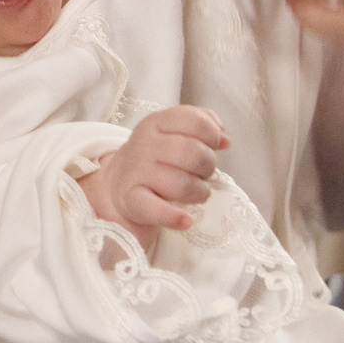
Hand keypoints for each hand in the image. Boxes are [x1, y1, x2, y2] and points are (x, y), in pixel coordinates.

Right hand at [81, 105, 228, 245]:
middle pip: (193, 152)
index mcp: (156, 122)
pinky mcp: (131, 199)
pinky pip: (156, 210)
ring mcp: (137, 172)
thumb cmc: (156, 156)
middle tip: (204, 174)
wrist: (118, 181)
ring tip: (197, 193)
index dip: (212, 135)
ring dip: (200, 192)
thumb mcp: (172, 132)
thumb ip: (202, 125)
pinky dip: (174, 217)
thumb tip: (225, 140)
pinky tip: (185, 220)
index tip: (214, 146)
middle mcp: (145, 144)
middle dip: (208, 166)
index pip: (195, 121)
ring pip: (182, 184)